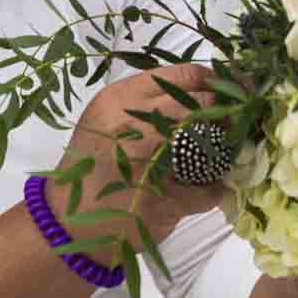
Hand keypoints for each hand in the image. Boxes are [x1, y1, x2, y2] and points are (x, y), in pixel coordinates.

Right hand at [58, 63, 225, 241]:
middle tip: (231, 122)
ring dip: (223, 148)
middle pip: (202, 105)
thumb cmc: (90, 166)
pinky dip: (216, 186)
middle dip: (223, 113)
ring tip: (219, 153)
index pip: (183, 76)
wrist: (67, 221)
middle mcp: (135, 126)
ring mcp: (151, 164)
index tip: (227, 90)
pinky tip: (207, 186)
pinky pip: (210, 187)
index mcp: (120, 99)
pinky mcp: (166, 199)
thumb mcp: (107, 119)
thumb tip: (201, 92)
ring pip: (212, 143)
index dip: (212, 82)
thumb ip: (147, 102)